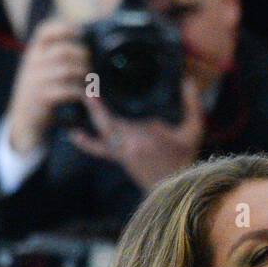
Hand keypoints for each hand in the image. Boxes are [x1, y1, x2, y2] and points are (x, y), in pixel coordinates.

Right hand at [6, 18, 89, 155]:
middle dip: (81, 56)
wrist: (25, 120)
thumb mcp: (40, 71)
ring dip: (83, 75)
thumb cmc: (39, 94)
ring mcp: (37, 81)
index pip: (45, 32)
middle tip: (90, 65)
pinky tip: (86, 95)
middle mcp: (33, 64)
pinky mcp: (43, 98)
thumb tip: (80, 47)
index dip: (63, 28)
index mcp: (33, 54)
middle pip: (63, 51)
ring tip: (90, 82)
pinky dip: (80, 92)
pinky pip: (67, 90)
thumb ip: (52, 58)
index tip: (80, 31)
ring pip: (67, 70)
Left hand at [68, 76, 205, 191]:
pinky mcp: (120, 159)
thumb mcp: (194, 132)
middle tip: (88, 79)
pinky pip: (99, 150)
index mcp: (149, 134)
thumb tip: (189, 81)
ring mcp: (124, 151)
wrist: (176, 190)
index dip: (116, 95)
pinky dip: (86, 142)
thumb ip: (193, 106)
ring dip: (91, 113)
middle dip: (96, 100)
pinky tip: (73, 133)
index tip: (106, 76)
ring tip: (82, 93)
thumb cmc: (185, 160)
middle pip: (108, 118)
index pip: (130, 110)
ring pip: (102, 129)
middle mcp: (132, 143)